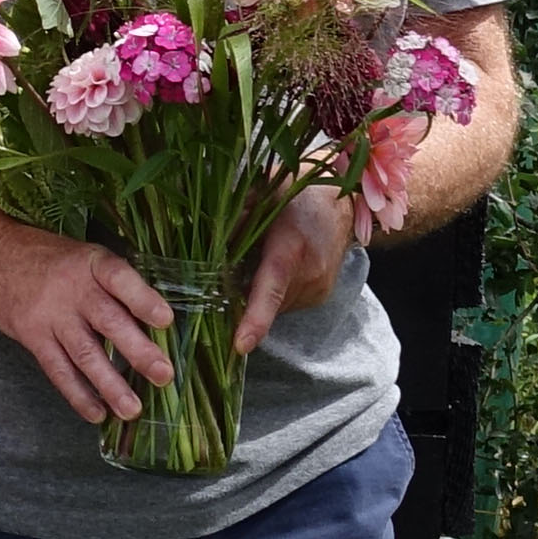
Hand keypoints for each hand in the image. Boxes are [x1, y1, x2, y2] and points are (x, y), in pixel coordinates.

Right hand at [0, 216, 175, 423]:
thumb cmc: (50, 260)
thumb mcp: (84, 257)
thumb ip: (115, 286)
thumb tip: (155, 325)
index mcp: (92, 264)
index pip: (120, 279)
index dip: (142, 299)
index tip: (165, 320)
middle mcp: (73, 289)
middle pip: (108, 321)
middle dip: (138, 351)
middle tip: (163, 375)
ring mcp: (51, 315)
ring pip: (85, 353)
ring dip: (110, 385)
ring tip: (132, 409)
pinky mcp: (33, 337)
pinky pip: (58, 370)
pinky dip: (78, 394)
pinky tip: (97, 413)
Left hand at [238, 176, 365, 358]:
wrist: (339, 204)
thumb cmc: (293, 195)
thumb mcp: (261, 194)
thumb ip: (232, 216)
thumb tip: (198, 238)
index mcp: (292, 244)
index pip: (271, 286)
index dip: (256, 317)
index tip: (241, 344)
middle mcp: (310, 271)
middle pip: (264, 301)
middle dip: (242, 293)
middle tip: (233, 267)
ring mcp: (318, 287)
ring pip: (273, 306)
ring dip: (257, 292)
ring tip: (260, 259)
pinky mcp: (320, 296)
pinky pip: (285, 304)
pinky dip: (272, 294)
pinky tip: (272, 268)